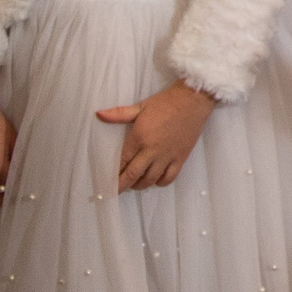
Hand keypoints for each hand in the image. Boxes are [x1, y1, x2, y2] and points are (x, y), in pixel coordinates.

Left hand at [96, 80, 217, 189]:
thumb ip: (118, 114)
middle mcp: (152, 150)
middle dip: (122, 185)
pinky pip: (169, 178)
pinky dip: (160, 182)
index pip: (122, 161)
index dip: (114, 174)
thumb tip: (98, 114)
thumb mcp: (140, 106)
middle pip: (134, 175)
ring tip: (135, 184)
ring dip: (140, 185)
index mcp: (139, 138)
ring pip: (150, 179)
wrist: (193, 100)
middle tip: (115, 191)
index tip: (108, 181)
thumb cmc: (166, 103)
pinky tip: (155, 179)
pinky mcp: (180, 158)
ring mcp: (167, 156)